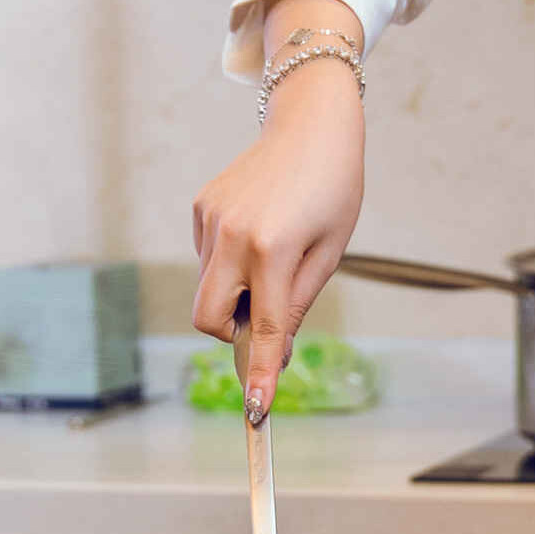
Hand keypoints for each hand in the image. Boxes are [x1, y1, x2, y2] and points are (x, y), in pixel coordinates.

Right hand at [191, 60, 365, 415]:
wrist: (312, 124)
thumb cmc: (333, 188)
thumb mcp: (329, 251)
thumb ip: (297, 304)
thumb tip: (272, 352)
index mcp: (273, 249)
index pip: (261, 328)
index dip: (258, 373)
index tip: (255, 410)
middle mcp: (233, 235)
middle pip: (207, 318)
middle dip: (230, 332)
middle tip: (266, 316)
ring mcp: (210, 220)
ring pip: (208, 288)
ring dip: (235, 292)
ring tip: (276, 254)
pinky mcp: (201, 207)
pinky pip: (208, 258)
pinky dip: (230, 263)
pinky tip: (260, 230)